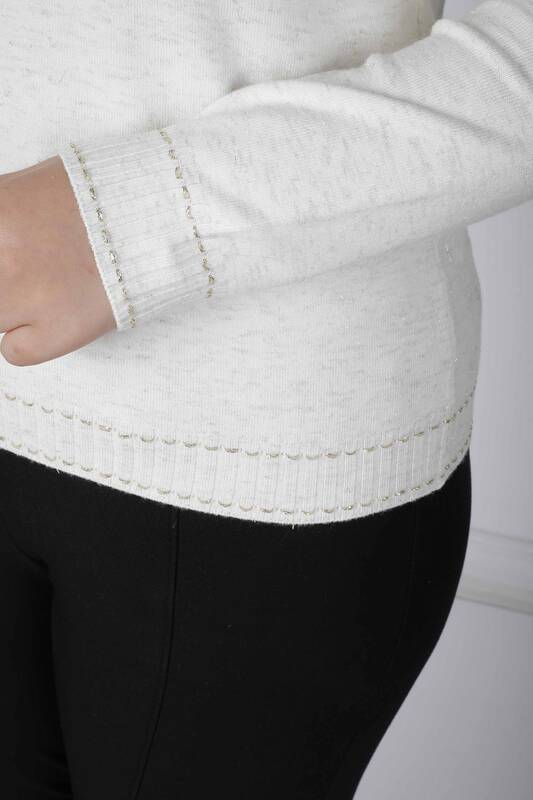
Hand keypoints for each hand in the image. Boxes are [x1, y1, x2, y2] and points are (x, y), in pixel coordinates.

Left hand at [0, 156, 115, 366]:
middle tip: (32, 271)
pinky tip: (49, 319)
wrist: (160, 220)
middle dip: (4, 279)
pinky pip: (13, 351)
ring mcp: (27, 297)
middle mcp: (3, 255)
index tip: (7, 256)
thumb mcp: (36, 183)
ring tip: (40, 292)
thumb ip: (3, 212)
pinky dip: (27, 340)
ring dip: (11, 308)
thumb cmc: (106, 197)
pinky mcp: (58, 331)